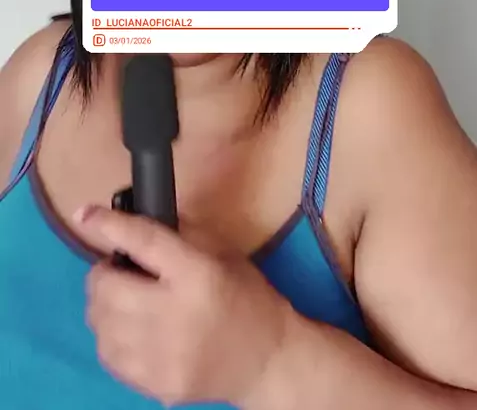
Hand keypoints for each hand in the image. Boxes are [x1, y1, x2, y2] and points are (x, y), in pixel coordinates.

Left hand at [76, 205, 293, 407]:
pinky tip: (130, 330)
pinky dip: (110, 336)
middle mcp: (175, 315)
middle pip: (108, 287)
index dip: (109, 225)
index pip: (143, 242)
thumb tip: (135, 219)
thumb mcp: (223, 252)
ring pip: (101, 323)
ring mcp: (162, 356)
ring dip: (104, 305)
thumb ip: (180, 234)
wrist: (268, 361)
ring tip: (124, 301)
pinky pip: (108, 356)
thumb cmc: (247, 297)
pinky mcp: (155, 385)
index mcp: (197, 275)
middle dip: (104, 272)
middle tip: (118, 270)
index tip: (86, 214)